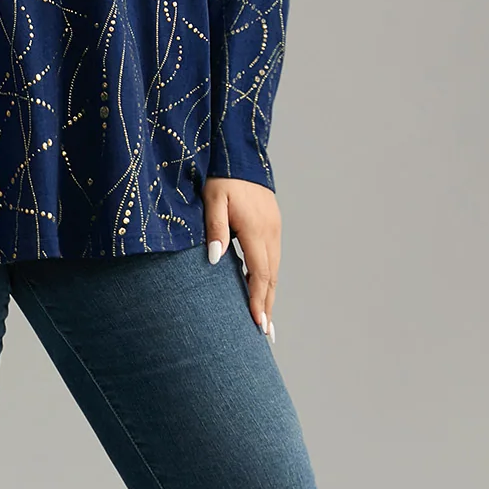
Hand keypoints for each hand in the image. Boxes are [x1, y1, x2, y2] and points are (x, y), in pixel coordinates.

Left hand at [203, 175, 279, 341]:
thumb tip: (216, 260)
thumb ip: (214, 229)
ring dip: (269, 295)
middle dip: (268, 307)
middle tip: (266, 335)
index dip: (258, 301)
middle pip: (271, 278)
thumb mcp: (213, 200)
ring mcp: (274, 228)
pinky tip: (262, 290)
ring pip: (274, 269)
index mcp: (256, 229)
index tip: (258, 326)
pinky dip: (269, 279)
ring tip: (265, 321)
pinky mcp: (272, 225)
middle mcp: (270, 232)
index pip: (260, 274)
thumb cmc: (221, 177)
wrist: (240, 153)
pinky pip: (273, 259)